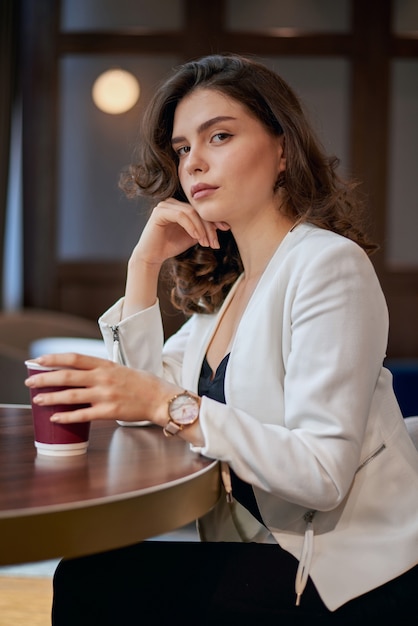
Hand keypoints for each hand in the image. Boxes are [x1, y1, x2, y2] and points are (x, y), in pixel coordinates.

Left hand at [24, 353, 179, 425]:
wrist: (160, 398)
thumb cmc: (141, 384)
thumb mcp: (119, 369)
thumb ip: (99, 370)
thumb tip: (77, 372)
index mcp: (105, 365)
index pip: (74, 358)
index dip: (54, 359)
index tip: (38, 360)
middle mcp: (103, 378)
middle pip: (67, 376)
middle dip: (45, 378)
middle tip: (30, 381)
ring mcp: (106, 395)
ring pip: (72, 396)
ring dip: (51, 398)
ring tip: (37, 400)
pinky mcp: (109, 411)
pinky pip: (83, 415)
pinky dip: (67, 417)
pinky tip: (55, 418)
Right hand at [133, 197, 229, 265]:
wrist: (152, 256)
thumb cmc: (171, 246)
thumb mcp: (193, 237)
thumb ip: (203, 229)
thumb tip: (220, 225)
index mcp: (180, 207)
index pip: (200, 210)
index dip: (214, 219)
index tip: (226, 229)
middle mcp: (172, 203)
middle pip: (197, 211)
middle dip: (209, 227)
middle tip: (215, 242)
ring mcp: (165, 205)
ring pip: (191, 213)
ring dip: (201, 228)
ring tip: (206, 242)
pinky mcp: (160, 211)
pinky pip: (181, 216)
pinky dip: (191, 226)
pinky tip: (197, 237)